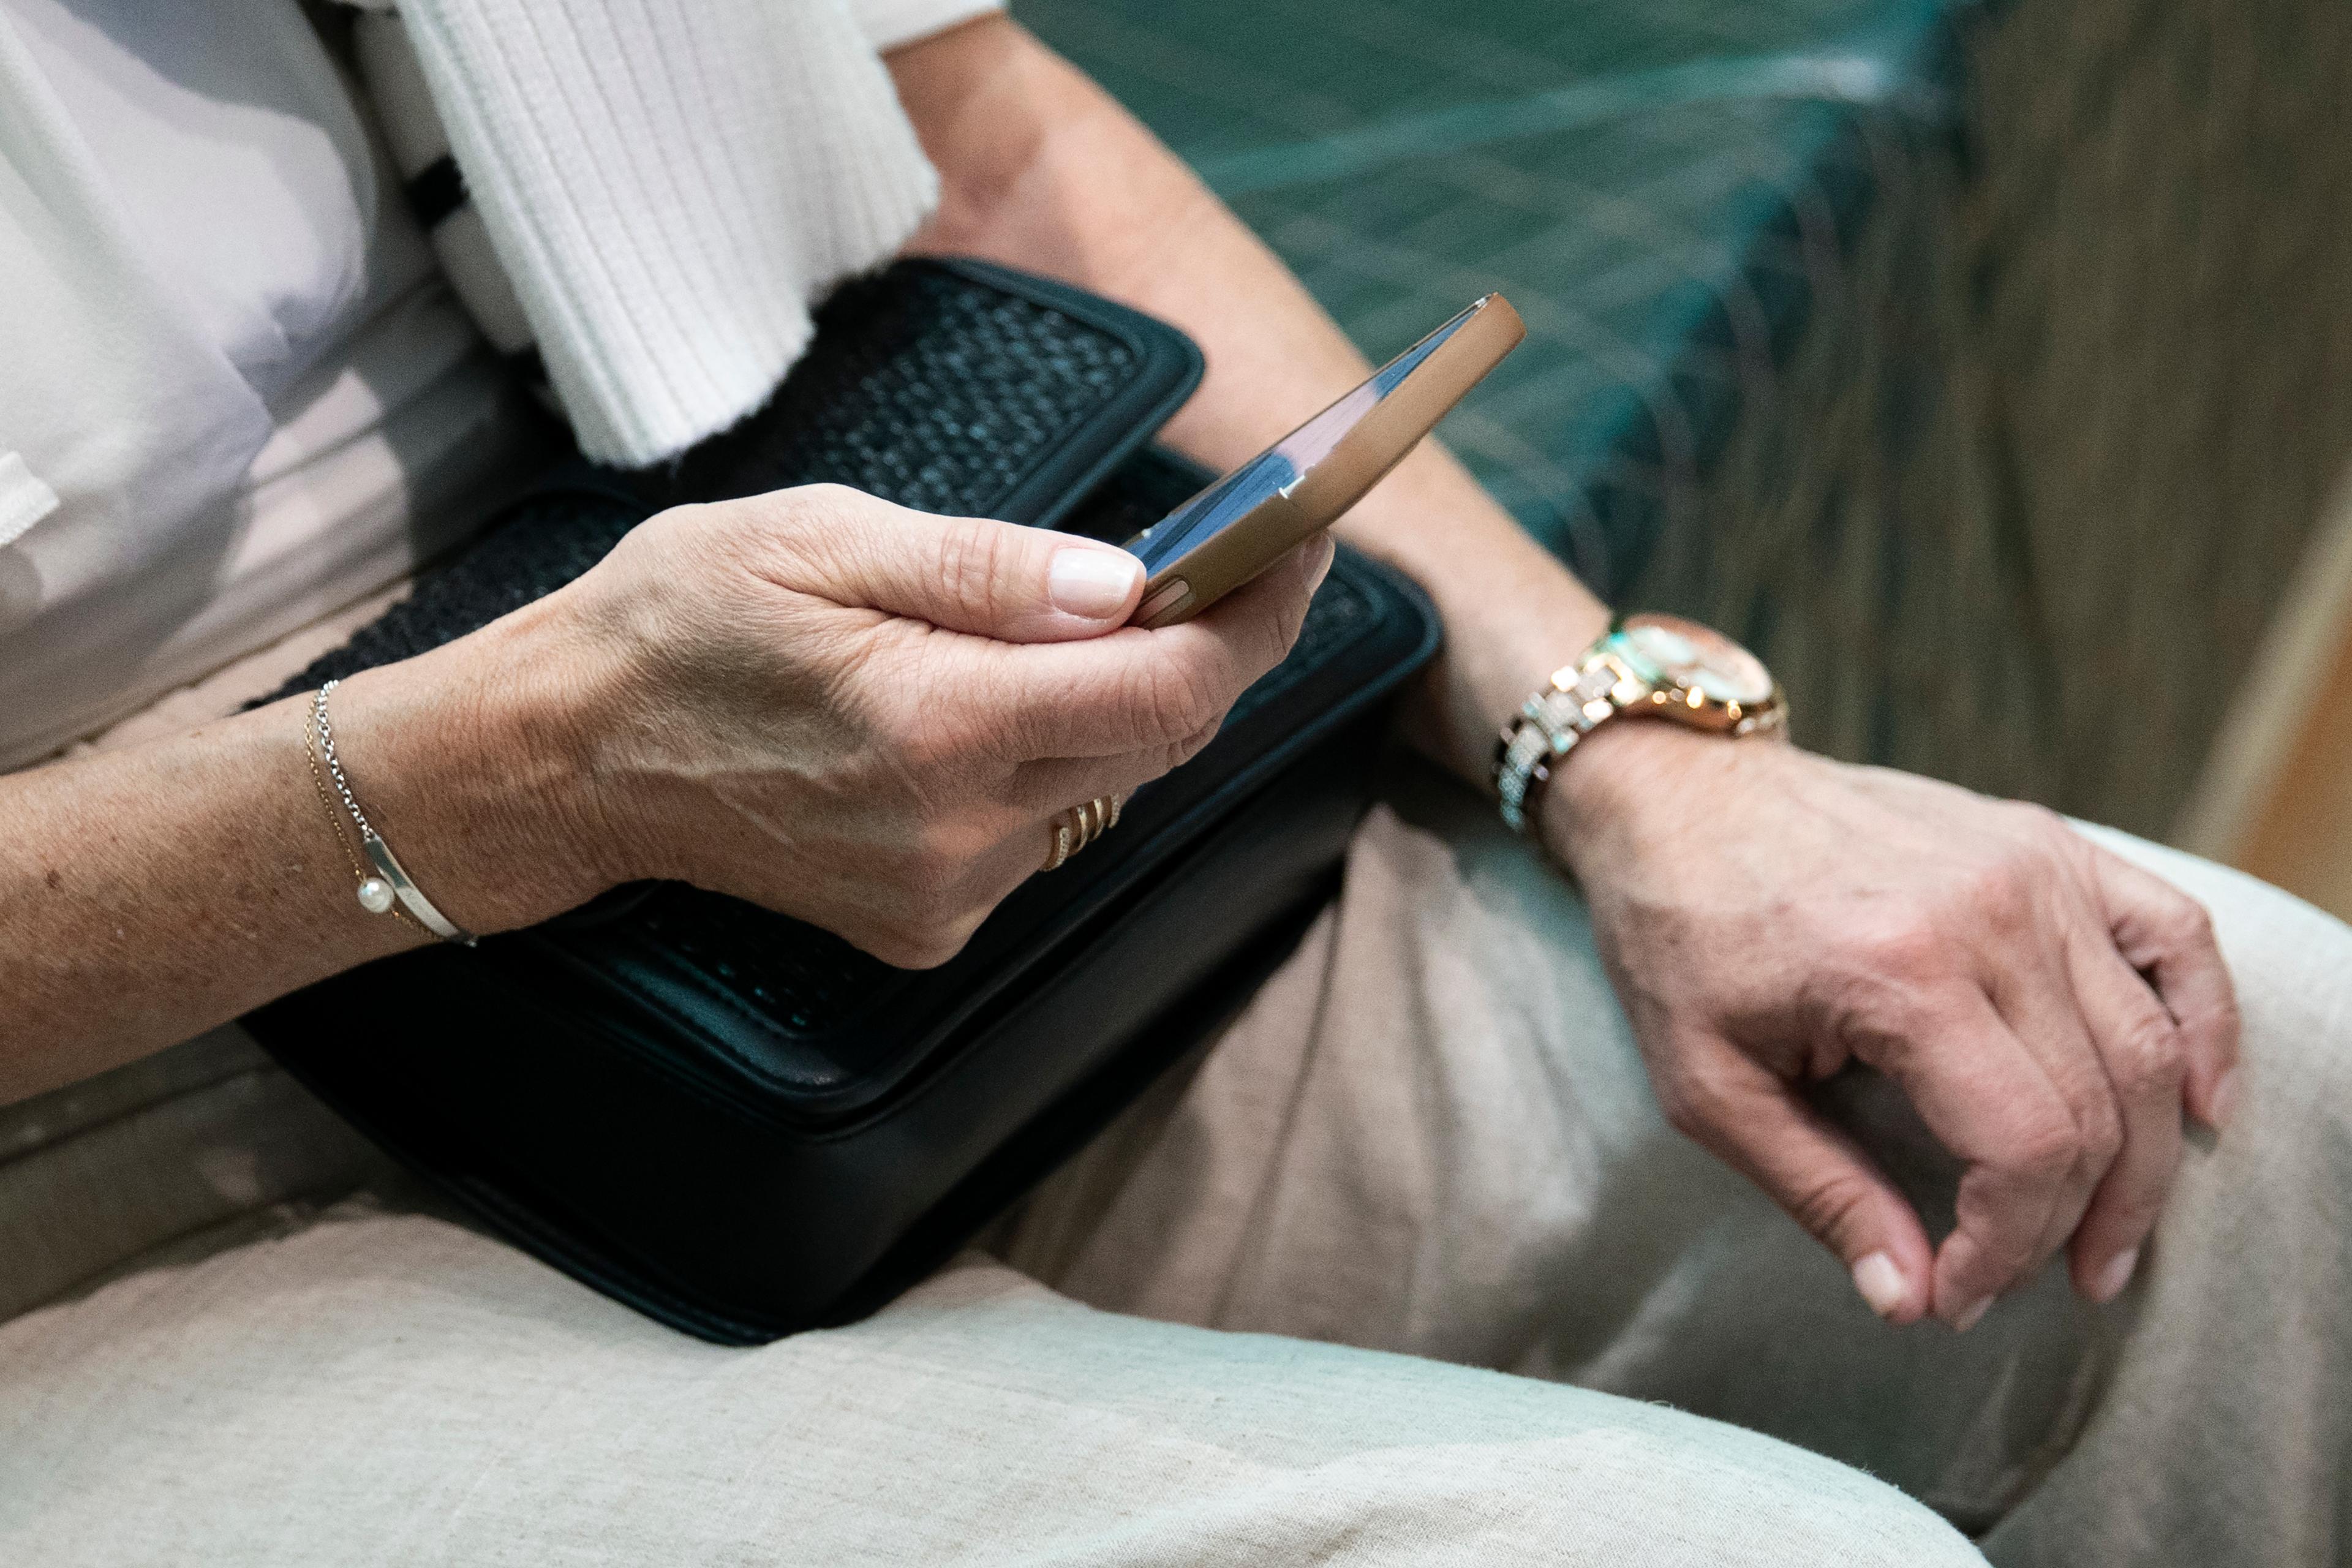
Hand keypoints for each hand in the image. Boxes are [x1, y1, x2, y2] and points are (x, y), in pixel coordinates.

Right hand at [519, 484, 1326, 965]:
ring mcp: (947, 894)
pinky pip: (1046, 833)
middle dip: (1211, 645)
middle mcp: (960, 833)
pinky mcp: (928, 925)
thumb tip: (1127, 581)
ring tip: (1084, 622)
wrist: (568, 757)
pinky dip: (1054, 761)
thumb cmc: (677, 624)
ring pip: (1112, 785)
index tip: (1295, 540)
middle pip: (1164, 737)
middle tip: (1221, 561)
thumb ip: (986, 567)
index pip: (1175, 684)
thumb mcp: (820, 539)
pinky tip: (991, 709)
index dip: (1260, 611)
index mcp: (939, 726)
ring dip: (1124, 702)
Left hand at [1547, 723, 2239, 1328]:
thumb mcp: (1708, 1085)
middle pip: (2099, 1108)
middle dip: (2072, 1223)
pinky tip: (2202, 1106)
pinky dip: (2207, 1024)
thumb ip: (1817, 1192)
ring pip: (2146, 1043)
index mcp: (1898, 968)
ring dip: (2146, 1160)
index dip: (2006, 1247)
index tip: (1956, 1294)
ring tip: (2106, 1241)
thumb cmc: (1676, 935)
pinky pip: (2174, 935)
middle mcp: (1988, 910)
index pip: (2024, 1147)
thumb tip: (1906, 1298)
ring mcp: (2032, 866)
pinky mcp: (2048, 842)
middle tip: (2026, 1284)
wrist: (1676, 795)